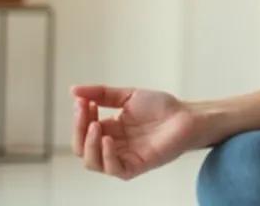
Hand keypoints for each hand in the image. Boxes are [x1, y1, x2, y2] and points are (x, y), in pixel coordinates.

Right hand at [71, 84, 199, 180]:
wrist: (187, 114)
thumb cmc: (161, 107)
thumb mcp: (127, 96)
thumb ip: (101, 94)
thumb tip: (73, 90)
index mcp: (109, 131)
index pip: (82, 131)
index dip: (79, 117)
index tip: (82, 101)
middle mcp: (113, 147)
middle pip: (82, 148)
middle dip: (79, 129)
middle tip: (86, 109)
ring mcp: (124, 157)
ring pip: (92, 162)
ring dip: (89, 144)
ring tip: (96, 125)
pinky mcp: (137, 166)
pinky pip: (114, 169)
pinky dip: (106, 156)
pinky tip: (107, 139)